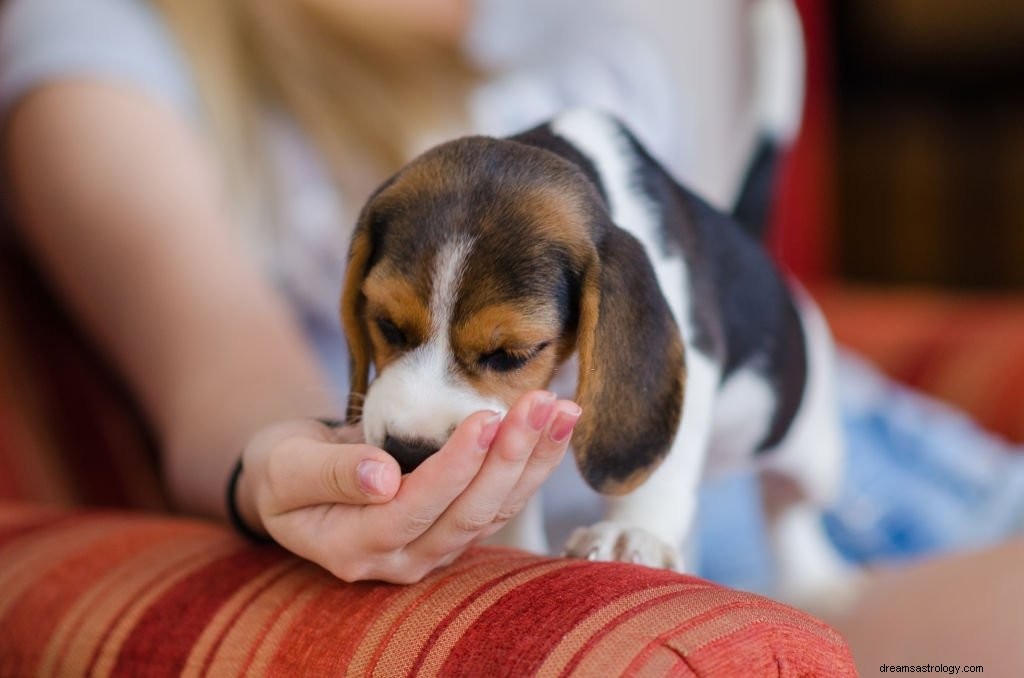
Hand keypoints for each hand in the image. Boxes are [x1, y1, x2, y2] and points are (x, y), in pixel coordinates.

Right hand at [236, 391, 580, 583]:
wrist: (295, 482)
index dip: (453, 468)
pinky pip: (501, 501)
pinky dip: (531, 462)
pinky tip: (555, 426)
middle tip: (540, 404)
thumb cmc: (284, 468)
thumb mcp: (284, 466)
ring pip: (495, 510)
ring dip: (534, 458)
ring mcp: (433, 548)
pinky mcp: (455, 528)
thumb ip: (328, 472)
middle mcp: (401, 559)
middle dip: (510, 457)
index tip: (485, 420)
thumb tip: (382, 477)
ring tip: (562, 408)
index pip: (413, 509)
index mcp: (353, 547)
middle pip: (467, 515)